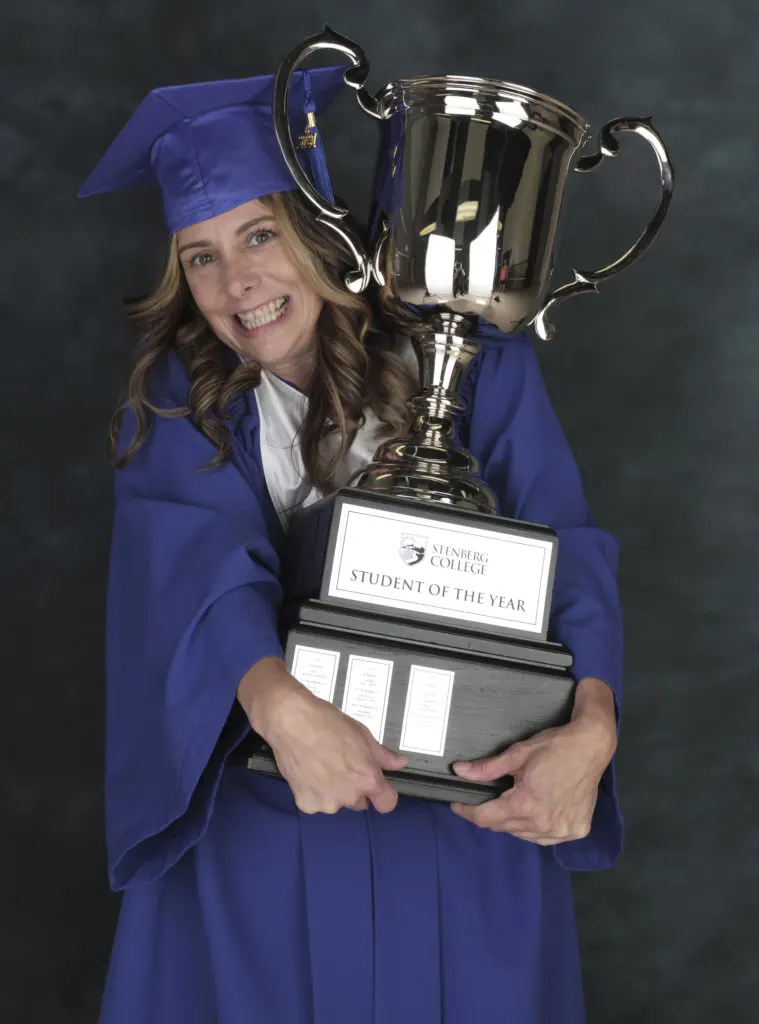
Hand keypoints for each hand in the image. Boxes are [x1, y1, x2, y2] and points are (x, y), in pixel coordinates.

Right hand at [237, 657, 407, 814]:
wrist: (291, 721)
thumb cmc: (327, 723)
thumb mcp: (361, 734)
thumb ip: (382, 755)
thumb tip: (400, 763)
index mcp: (367, 779)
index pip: (387, 803)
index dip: (383, 794)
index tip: (377, 787)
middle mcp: (349, 796)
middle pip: (360, 802)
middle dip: (354, 788)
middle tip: (341, 766)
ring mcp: (327, 803)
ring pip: (337, 803)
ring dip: (333, 791)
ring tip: (321, 766)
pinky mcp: (306, 804)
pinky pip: (317, 803)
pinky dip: (313, 792)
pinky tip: (308, 772)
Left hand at [449, 677, 616, 843]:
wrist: (592, 746)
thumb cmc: (554, 747)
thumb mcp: (517, 754)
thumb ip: (487, 768)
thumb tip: (459, 771)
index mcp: (526, 806)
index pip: (485, 818)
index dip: (467, 811)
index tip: (457, 804)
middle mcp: (543, 825)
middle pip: (503, 827)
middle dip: (491, 813)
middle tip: (489, 797)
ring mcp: (561, 831)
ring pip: (524, 834)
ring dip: (514, 822)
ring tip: (515, 801)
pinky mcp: (575, 831)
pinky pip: (545, 837)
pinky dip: (536, 827)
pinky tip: (536, 811)